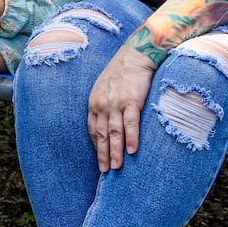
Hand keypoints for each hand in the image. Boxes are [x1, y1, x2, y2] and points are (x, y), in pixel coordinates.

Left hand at [88, 46, 157, 172]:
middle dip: (103, 154)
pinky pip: (130, 124)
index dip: (95, 146)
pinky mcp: (132, 101)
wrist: (135, 55)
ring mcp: (116, 103)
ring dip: (115, 151)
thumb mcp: (104, 87)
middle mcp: (102, 104)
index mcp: (94, 102)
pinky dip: (131, 138)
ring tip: (117, 167)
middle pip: (101, 134)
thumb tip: (105, 119)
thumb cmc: (121, 71)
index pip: (92, 129)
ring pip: (114, 132)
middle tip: (106, 171)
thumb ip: (102, 103)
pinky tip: (132, 151)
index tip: (99, 159)